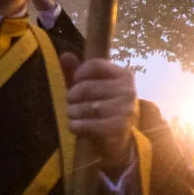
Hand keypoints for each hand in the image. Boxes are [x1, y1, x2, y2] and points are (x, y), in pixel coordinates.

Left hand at [61, 53, 136, 174]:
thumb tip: (65, 55)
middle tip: (68, 102)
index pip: (96, 65)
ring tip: (70, 113)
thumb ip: (77, 72)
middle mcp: (128, 90)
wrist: (119, 139)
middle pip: (89, 87)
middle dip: (72, 95)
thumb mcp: (92, 88)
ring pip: (89, 107)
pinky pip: (92, 124)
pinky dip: (78, 125)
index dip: (79, 73)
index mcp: (124, 75)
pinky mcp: (119, 127)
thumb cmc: (104, 107)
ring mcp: (125, 109)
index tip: (74, 82)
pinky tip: (73, 125)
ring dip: (73, 111)